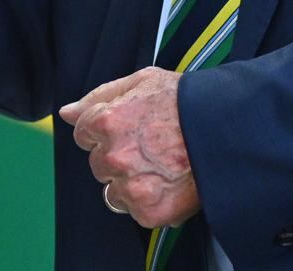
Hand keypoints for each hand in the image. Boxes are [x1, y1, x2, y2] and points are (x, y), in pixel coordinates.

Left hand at [59, 67, 199, 228]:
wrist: (226, 130)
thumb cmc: (186, 101)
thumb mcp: (142, 82)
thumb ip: (98, 97)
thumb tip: (66, 112)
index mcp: (106, 121)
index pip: (84, 134)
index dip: (106, 131)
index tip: (129, 130)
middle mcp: (113, 156)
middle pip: (98, 164)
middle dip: (117, 157)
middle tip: (150, 147)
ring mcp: (130, 186)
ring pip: (114, 191)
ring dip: (131, 183)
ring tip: (161, 167)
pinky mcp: (148, 211)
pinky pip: (135, 211)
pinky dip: (150, 202)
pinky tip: (169, 183)